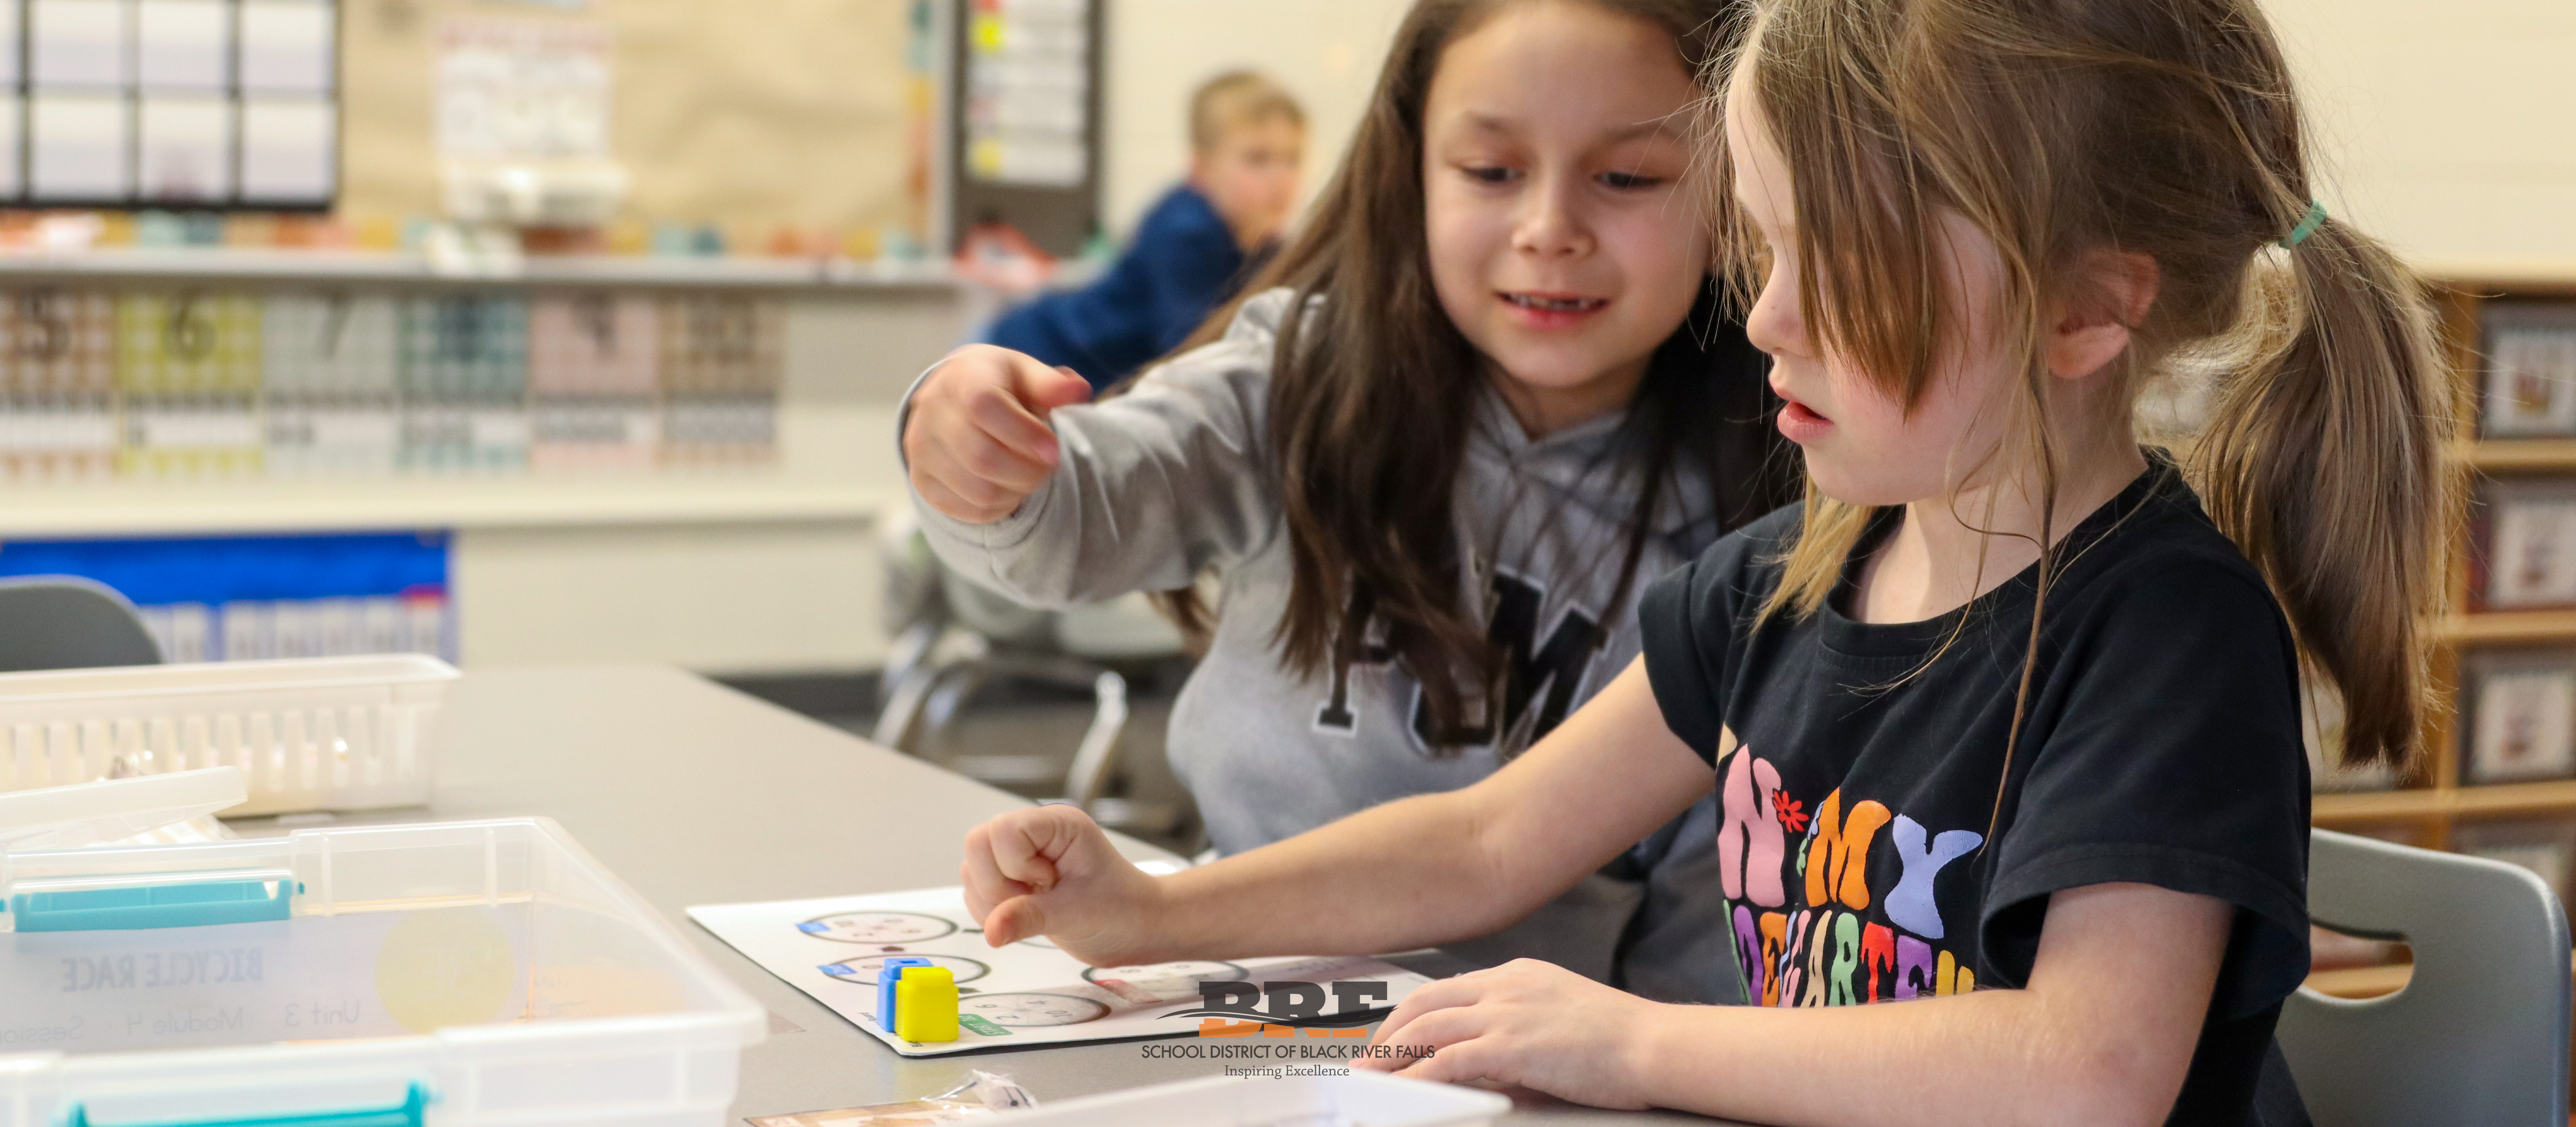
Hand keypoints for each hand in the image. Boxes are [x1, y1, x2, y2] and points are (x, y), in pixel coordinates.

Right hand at [904, 345, 1092, 522]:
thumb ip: (1051, 385)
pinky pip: (969, 511)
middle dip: (1028, 470)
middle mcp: (931, 412)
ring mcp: (921, 450)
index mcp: (960, 377)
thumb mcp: (1025, 375)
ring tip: (1029, 473)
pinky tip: (1007, 485)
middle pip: (981, 457)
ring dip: (1017, 491)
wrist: (954, 398)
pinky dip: (999, 506)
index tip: (1054, 449)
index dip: (1024, 433)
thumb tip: (1079, 391)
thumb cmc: (1000, 386)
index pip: (983, 406)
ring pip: (978, 491)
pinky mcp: (923, 482)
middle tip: (1048, 465)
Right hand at [960, 804, 1165, 965]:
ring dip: (992, 900)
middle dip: (997, 884)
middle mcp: (1035, 834)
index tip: (1049, 884)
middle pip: (978, 844)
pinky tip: (1025, 918)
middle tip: (1037, 900)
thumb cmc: (1123, 909)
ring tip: (1036, 911)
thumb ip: (1029, 918)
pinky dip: (991, 912)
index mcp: (1057, 825)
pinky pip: (976, 891)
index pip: (1003, 830)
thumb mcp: (1077, 914)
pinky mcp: (1013, 880)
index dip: (1015, 864)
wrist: (1136, 928)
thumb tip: (991, 931)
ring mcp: (1020, 857)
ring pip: (973, 869)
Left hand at [1359, 959, 1665, 1109]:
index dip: (1413, 1013)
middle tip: (1367, 1058)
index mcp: (1517, 974)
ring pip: (1428, 1028)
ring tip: (1370, 1077)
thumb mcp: (1558, 1016)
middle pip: (1426, 1003)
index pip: (1448, 989)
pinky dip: (1417, 1077)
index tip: (1393, 1035)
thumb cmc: (1618, 1039)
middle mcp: (1505, 985)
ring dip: (1392, 1055)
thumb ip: (1517, 1029)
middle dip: (1389, 1031)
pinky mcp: (1512, 1045)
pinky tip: (1401, 1092)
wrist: (1653, 1045)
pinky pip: (1447, 1061)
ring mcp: (1506, 1012)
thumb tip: (1483, 1060)